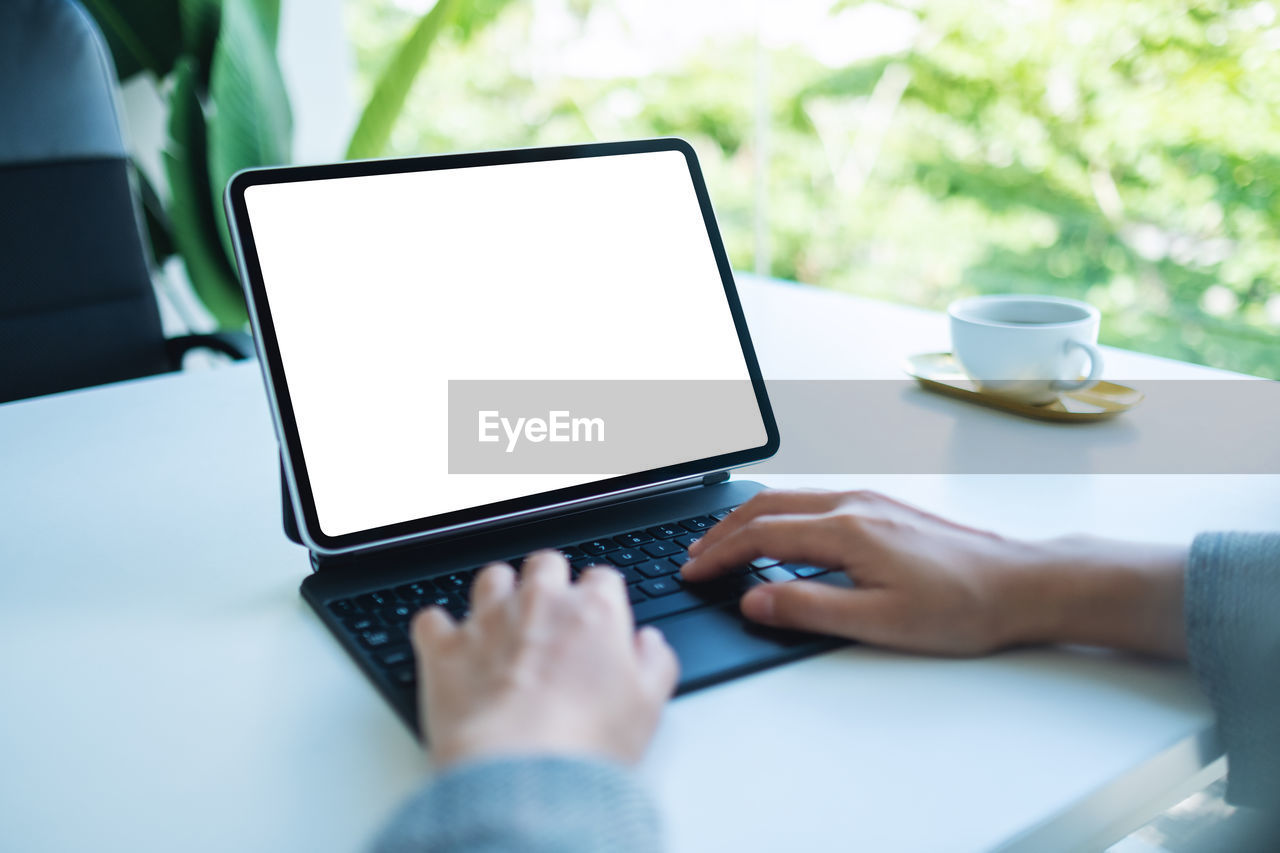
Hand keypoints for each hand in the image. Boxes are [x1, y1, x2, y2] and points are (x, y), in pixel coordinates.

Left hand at [410, 550, 678, 768]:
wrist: (520, 771)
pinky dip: (439, 631)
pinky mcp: (444, 646)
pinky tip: (447, 649)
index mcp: (594, 612)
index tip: (597, 622)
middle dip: (548, 583)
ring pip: (491, 577)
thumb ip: (654, 664)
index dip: (600, 600)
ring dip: (496, 595)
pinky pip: (432, 619)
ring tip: (500, 627)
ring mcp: (489, 619)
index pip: (602, 579)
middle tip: (549, 619)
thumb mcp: (648, 708)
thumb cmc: (585, 742)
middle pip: (546, 564)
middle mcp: (540, 602)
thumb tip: (649, 645)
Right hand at [681, 489, 1186, 657]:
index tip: (692, 571)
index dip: (719, 554)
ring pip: (790, 499)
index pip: (761, 536)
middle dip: (723, 530)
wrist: (1021, 583)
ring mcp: (870, 501)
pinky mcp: (884, 507)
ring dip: (749, 519)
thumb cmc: (961, 606)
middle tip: (694, 555)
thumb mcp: (879, 622)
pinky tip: (778, 532)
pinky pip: (814, 501)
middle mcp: (854, 505)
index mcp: (847, 530)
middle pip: (767, 507)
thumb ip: (809, 608)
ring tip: (723, 543)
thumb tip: (753, 599)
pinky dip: (779, 514)